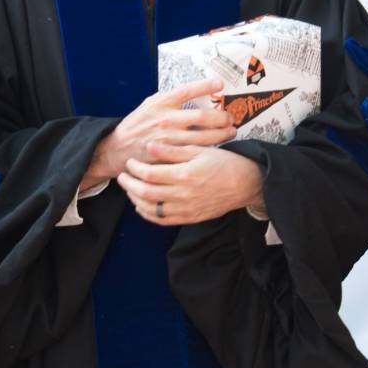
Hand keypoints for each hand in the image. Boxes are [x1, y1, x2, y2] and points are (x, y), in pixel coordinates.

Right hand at [82, 79, 233, 190]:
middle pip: (202, 116)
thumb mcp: (149, 105)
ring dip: (222, 134)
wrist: (117, 149)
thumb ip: (170, 100)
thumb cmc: (137, 125)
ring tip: (230, 132)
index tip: (220, 83)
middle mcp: (166, 119)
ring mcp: (169, 139)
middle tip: (231, 118)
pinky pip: (195, 152)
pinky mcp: (170, 155)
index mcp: (161, 103)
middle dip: (222, 117)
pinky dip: (209, 149)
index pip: (187, 91)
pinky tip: (217, 147)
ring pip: (204, 136)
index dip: (205, 86)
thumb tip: (195, 91)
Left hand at [117, 142, 263, 226]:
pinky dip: (148, 214)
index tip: (130, 162)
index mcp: (185, 175)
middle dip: (129, 184)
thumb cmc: (224, 163)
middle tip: (123, 176)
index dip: (135, 168)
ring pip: (151, 209)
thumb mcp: (199, 151)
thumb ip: (173, 151)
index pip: (149, 174)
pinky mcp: (189, 218)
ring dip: (135, 199)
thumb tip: (149, 146)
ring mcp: (186, 209)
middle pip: (145, 192)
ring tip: (130, 189)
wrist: (245, 184)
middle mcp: (183, 195)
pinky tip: (142, 206)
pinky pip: (162, 220)